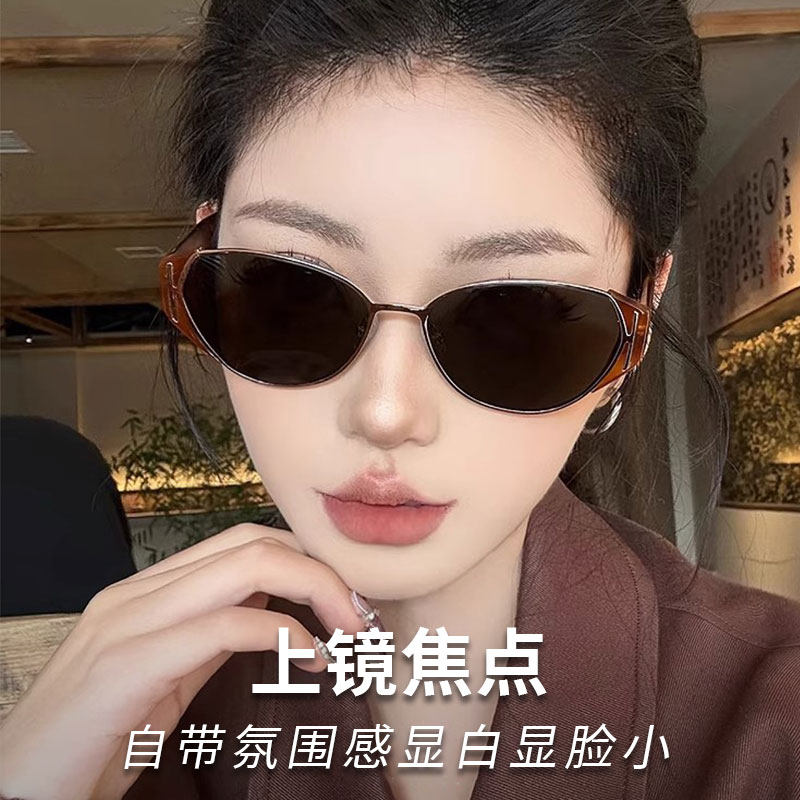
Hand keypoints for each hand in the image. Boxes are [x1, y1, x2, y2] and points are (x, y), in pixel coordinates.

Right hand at [0, 523, 366, 799]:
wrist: (16, 788)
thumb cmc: (95, 737)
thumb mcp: (165, 676)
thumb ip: (212, 635)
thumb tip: (278, 610)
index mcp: (147, 591)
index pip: (242, 540)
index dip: (304, 558)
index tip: (345, 597)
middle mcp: (137, 593)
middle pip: (252, 542)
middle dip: (321, 568)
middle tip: (361, 613)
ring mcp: (128, 622)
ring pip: (245, 567)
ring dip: (316, 591)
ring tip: (349, 630)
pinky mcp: (125, 665)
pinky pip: (224, 626)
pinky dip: (283, 635)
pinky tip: (309, 660)